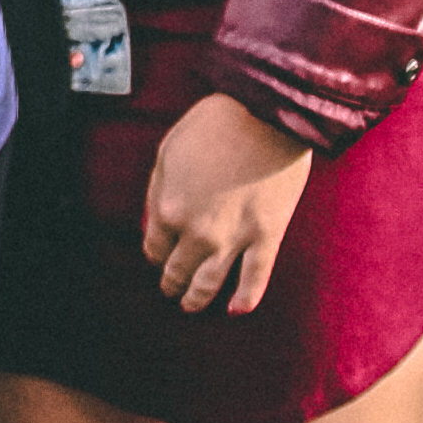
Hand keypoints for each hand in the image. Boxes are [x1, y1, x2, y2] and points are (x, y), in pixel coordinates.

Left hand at [143, 93, 312, 316]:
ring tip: (192, 306)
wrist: (265, 114)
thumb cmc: (215, 123)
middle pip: (178, 271)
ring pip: (210, 283)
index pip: (155, 248)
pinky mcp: (266, 236)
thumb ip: (158, 189)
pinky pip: (255, 278)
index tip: (161, 256)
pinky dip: (245, 298)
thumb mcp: (168, 149)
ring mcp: (233, 238)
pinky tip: (236, 309)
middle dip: (171, 283)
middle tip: (171, 289)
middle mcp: (197, 232)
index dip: (157, 254)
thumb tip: (155, 217)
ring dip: (197, 298)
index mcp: (168, 209)